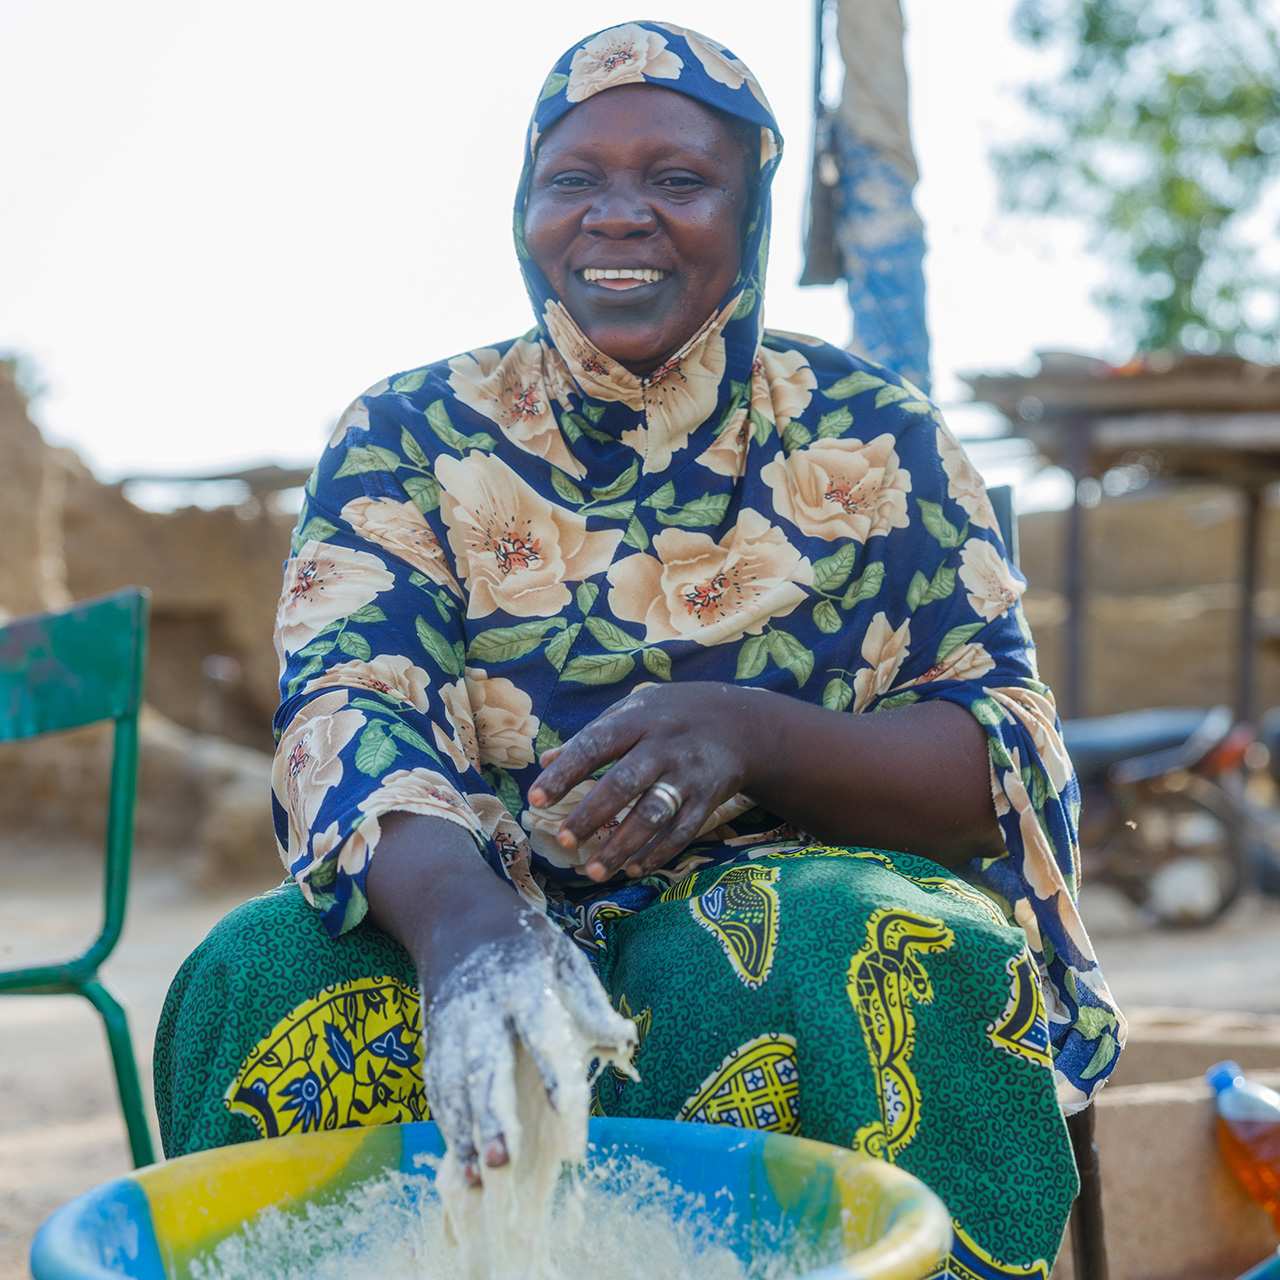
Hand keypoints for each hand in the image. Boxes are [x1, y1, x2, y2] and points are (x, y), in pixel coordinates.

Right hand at [422, 913, 635, 1184]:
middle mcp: (481, 1005)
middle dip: (492, 1115)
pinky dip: (446, 1124)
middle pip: (485, 1064)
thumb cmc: (524, 942)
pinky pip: (437, 1086)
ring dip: (464, 1132)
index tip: (569, 1116)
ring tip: (479, 1180)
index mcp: (522, 981)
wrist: (456, 915)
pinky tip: (460, 1161)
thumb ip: (590, 1000)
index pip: (541, 1031)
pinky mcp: (433, 1038)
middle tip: (504, 1163)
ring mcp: (452, 1023)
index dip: (555, 1076)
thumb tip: (625, 1041)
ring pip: (454, 1083)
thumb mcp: (563, 954)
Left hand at [527, 682, 761, 882]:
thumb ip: (592, 734)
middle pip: (624, 783)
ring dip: (622, 846)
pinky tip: (633, 870)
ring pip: (653, 814)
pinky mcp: (709, 799)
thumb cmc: (672, 715)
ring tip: (593, 872)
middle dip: (591, 814)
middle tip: (563, 841)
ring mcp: (688, 774)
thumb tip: (546, 760)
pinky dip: (658, 854)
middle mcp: (664, 746)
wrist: (742, 723)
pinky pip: (682, 831)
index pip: (594, 745)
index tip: (535, 799)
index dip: (565, 774)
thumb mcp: (634, 711)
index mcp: (638, 720)